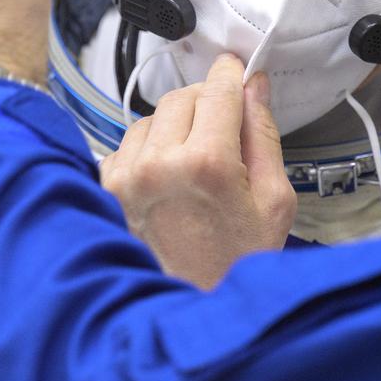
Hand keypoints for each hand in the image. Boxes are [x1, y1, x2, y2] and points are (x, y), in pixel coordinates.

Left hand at [100, 54, 296, 288]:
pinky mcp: (107, 189)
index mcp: (207, 165)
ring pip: (152, 117)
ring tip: (196, 160)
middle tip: (224, 126)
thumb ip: (263, 135)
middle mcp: (159, 165)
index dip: (230, 74)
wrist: (192, 311)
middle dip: (206, 102)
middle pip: (182, 96)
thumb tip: (255, 88)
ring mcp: (126, 177)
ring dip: (175, 125)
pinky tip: (170, 176)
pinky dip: (150, 148)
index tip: (234, 69)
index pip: (216, 89)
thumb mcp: (274, 201)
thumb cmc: (235, 265)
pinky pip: (129, 143)